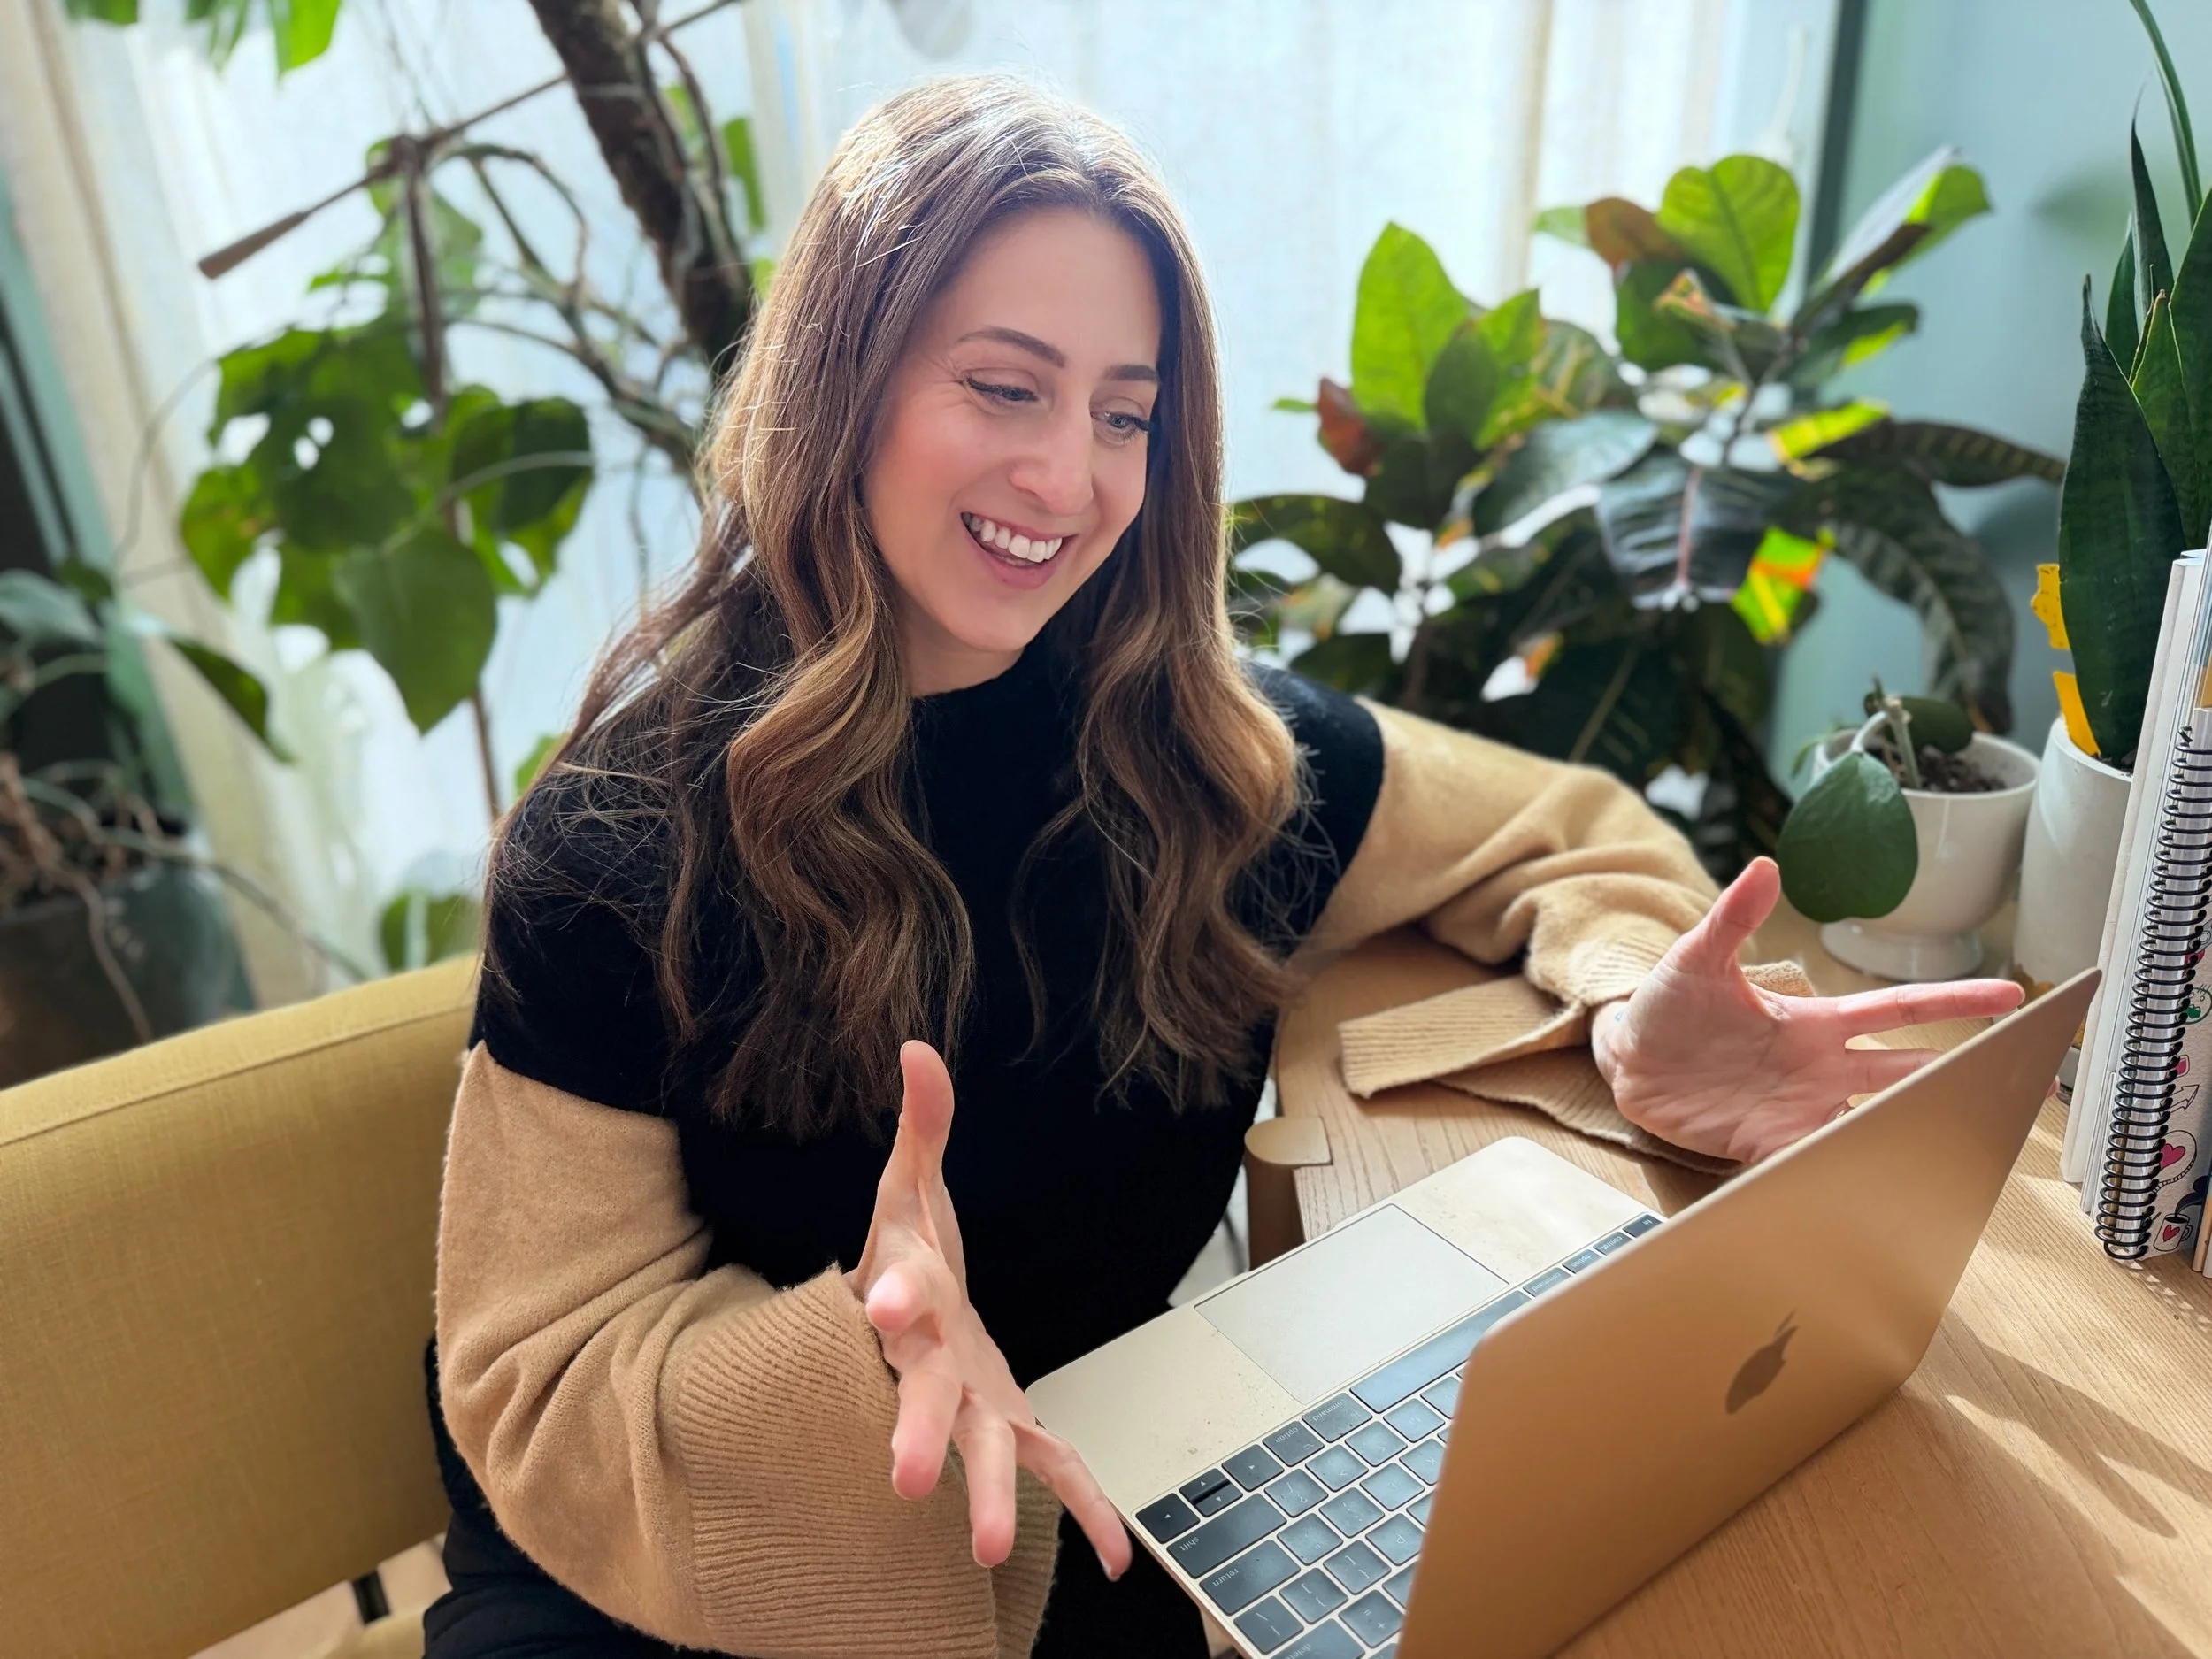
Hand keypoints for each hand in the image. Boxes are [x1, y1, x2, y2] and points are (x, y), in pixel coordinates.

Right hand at [849, 1040, 1131, 1577]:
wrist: (905, 1323)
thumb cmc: (908, 1253)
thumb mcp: (909, 1184)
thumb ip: (922, 1123)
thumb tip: (917, 1048)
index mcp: (906, 1293)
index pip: (895, 1289)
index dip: (890, 1293)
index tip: (881, 1308)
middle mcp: (929, 1360)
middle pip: (923, 1395)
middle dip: (917, 1432)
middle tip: (907, 1479)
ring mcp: (970, 1400)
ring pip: (978, 1448)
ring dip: (985, 1497)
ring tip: (991, 1548)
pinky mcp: (1009, 1423)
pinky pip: (1050, 1468)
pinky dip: (1086, 1511)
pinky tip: (1118, 1559)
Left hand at [1588, 857, 2023, 1162]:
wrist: (1625, 1059)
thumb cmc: (1668, 1004)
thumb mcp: (1698, 958)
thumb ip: (1734, 918)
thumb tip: (1764, 867)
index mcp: (1815, 1023)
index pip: (1899, 1010)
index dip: (1955, 1003)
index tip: (2011, 996)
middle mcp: (1820, 1069)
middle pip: (1906, 1073)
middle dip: (1959, 1077)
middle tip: (2020, 1081)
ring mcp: (1800, 1109)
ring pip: (1874, 1122)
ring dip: (1911, 1129)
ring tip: (1963, 1143)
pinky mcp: (1769, 1143)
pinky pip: (1818, 1160)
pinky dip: (1846, 1170)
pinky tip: (1876, 1185)